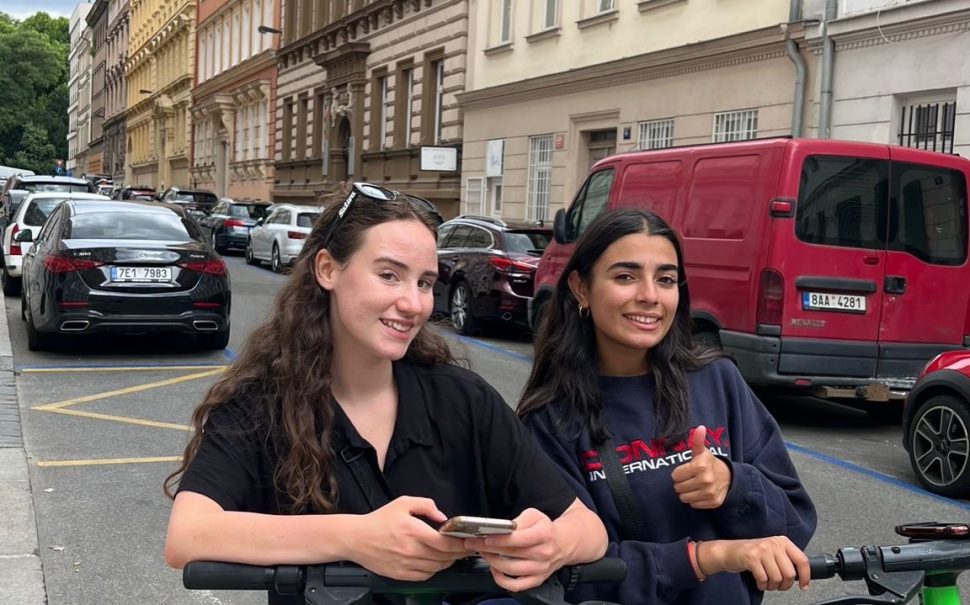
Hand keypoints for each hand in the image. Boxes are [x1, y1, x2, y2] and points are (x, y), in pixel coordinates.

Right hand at [348, 496, 470, 580]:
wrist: (356, 538)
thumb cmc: (379, 520)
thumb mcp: (403, 503)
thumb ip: (426, 505)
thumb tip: (443, 517)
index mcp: (413, 530)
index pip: (444, 543)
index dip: (459, 544)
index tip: (467, 541)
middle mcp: (411, 550)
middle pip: (443, 557)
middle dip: (457, 553)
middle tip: (464, 548)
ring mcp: (405, 564)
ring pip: (436, 568)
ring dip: (447, 562)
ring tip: (451, 555)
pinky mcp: (400, 574)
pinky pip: (424, 576)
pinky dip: (434, 570)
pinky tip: (435, 562)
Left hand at [463, 508, 564, 592]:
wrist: (562, 543)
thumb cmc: (544, 528)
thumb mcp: (534, 515)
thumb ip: (518, 521)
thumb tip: (500, 528)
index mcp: (544, 534)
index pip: (519, 539)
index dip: (500, 539)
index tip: (485, 537)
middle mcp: (543, 553)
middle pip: (512, 554)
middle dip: (489, 549)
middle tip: (474, 543)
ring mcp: (540, 569)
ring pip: (511, 570)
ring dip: (492, 562)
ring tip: (483, 553)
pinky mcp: (537, 580)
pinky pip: (516, 586)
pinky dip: (501, 580)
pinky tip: (494, 569)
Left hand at [671, 425, 730, 508]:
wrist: (729, 477)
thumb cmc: (709, 464)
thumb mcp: (702, 452)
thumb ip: (697, 440)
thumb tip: (700, 428)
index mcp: (700, 466)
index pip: (675, 476)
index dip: (678, 473)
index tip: (686, 470)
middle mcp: (705, 480)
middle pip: (678, 488)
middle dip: (681, 483)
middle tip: (690, 479)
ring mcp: (710, 493)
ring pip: (684, 498)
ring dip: (687, 492)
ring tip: (694, 486)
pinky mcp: (713, 503)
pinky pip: (693, 505)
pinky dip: (695, 500)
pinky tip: (700, 492)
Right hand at [698, 536, 809, 591]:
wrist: (729, 551)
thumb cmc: (753, 554)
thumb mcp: (773, 552)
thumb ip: (786, 559)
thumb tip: (803, 576)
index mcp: (782, 541)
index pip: (802, 560)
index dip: (806, 576)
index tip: (804, 586)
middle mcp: (774, 543)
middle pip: (790, 573)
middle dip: (785, 585)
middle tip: (779, 586)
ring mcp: (762, 549)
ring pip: (777, 578)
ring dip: (772, 586)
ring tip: (767, 584)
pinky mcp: (751, 557)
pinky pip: (764, 579)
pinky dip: (762, 585)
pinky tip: (760, 582)